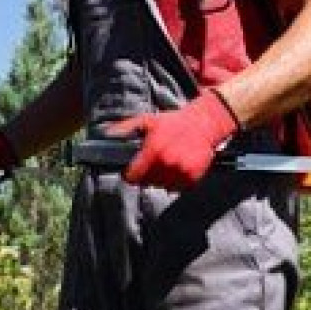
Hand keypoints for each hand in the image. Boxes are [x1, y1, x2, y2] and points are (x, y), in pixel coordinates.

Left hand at [104, 89, 239, 190]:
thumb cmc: (173, 122)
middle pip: (147, 182)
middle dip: (146, 176)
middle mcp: (166, 163)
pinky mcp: (193, 176)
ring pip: (162, 186)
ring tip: (164, 167)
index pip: (133, 176)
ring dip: (161, 180)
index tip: (131, 173)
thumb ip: (126, 127)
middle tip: (150, 167)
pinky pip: (178, 188)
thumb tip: (107, 134)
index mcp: (153, 151)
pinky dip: (176, 183)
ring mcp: (180, 171)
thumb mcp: (147, 120)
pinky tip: (175, 170)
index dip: (130, 175)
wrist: (203, 124)